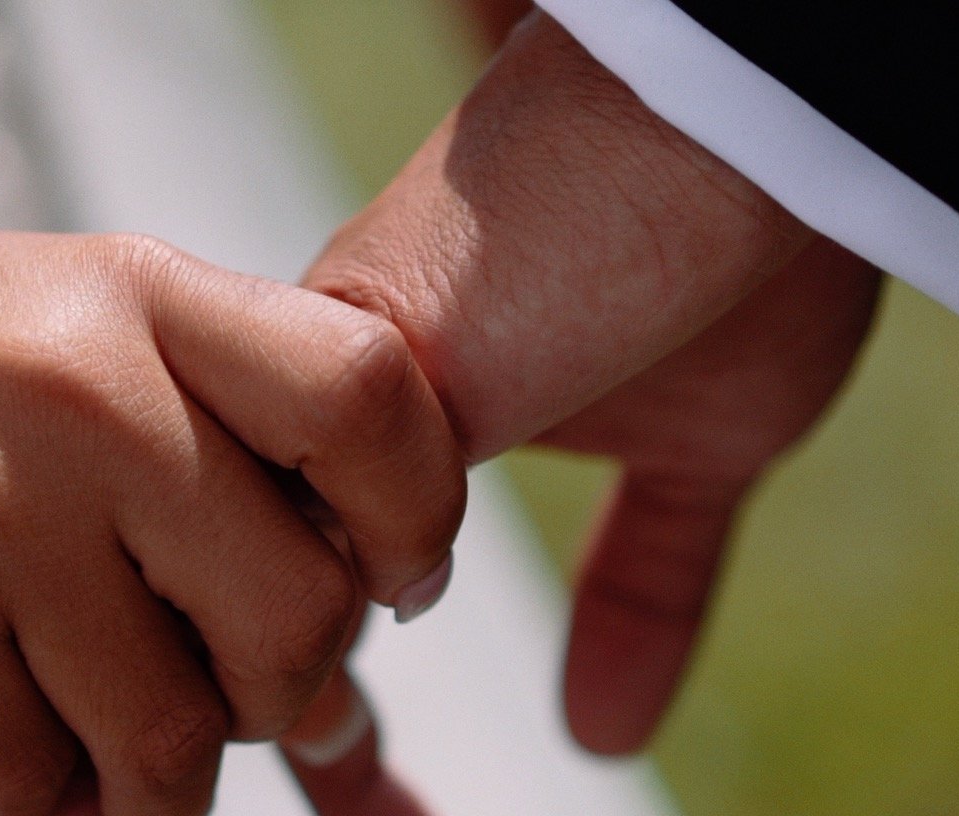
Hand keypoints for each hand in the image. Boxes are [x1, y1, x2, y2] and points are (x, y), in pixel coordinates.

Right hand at [0, 218, 465, 814]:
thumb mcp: (69, 324)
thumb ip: (209, 437)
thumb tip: (354, 634)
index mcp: (146, 295)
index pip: (370, 400)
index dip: (418, 514)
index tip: (395, 577)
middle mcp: (86, 392)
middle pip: (297, 610)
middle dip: (289, 689)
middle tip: (248, 691)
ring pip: (171, 734)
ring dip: (161, 777)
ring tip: (118, 745)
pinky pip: (37, 781)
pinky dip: (40, 800)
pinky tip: (10, 751)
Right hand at [303, 11, 854, 756]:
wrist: (735, 119)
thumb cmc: (540, 214)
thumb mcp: (388, 365)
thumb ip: (324, 489)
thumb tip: (292, 626)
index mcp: (330, 379)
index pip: (251, 534)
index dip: (233, 639)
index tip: (223, 726)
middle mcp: (429, 404)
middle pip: (342, 572)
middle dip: (305, 680)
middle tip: (320, 780)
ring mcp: (565, 411)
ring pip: (472, 584)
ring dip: (431, 680)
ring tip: (393, 797)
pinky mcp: (693, 429)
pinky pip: (653, 560)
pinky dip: (631, 644)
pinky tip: (604, 723)